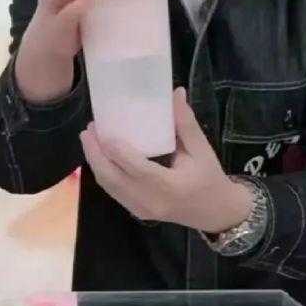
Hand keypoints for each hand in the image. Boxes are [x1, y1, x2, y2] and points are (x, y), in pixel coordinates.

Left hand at [80, 87, 253, 232]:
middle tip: (88, 129)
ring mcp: (141, 210)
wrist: (217, 213)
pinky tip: (99, 155)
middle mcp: (151, 201)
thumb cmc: (210, 178)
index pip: (136, 168)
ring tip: (88, 138)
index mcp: (170, 187)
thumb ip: (186, 123)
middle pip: (113, 178)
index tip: (102, 129)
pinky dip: (103, 172)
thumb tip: (175, 92)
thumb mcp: (202, 150)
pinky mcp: (137, 212)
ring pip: (109, 186)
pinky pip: (114, 191)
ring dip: (95, 162)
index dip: (116, 150)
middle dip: (96, 153)